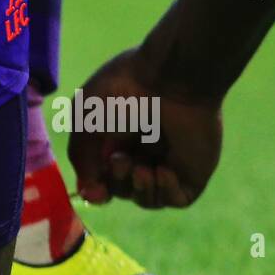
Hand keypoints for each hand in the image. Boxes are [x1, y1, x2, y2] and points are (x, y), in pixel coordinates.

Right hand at [68, 49, 222, 209]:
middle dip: (117, 183)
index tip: (93, 190)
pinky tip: (163, 171)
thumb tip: (88, 188)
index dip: (95, 190)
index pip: (103, 178)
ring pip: (148, 198)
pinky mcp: (194, 170)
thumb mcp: (84, 121)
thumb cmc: (124, 92)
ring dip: (139, 190)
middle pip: (122, 190)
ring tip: (143, 168)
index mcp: (116, 141)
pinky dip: (165, 192)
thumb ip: (80, 157)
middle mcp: (142, 152)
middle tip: (122, 160)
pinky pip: (177, 199)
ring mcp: (170, 163)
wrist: (173, 75)